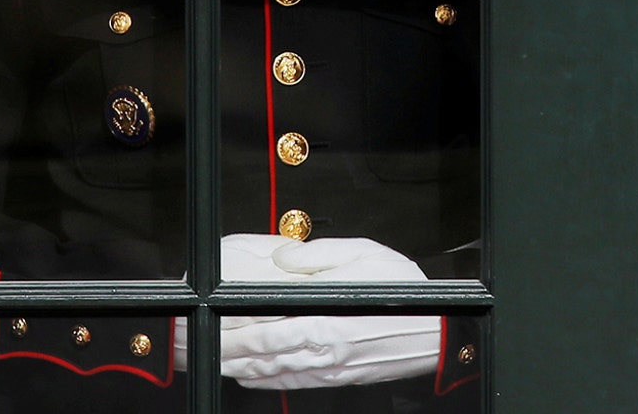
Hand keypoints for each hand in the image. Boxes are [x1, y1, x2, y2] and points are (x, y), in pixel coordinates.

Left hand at [218, 237, 439, 388]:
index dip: (231, 325)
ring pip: (272, 370)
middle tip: (200, 345)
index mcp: (323, 317)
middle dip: (226, 349)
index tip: (211, 318)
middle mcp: (321, 347)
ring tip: (218, 359)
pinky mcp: (337, 376)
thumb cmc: (404, 291)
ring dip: (240, 366)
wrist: (438, 327)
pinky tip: (251, 375)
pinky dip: (265, 380)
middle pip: (260, 352)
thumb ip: (315, 256)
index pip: (263, 324)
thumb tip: (281, 258)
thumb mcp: (362, 255)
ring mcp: (328, 366)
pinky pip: (291, 382)